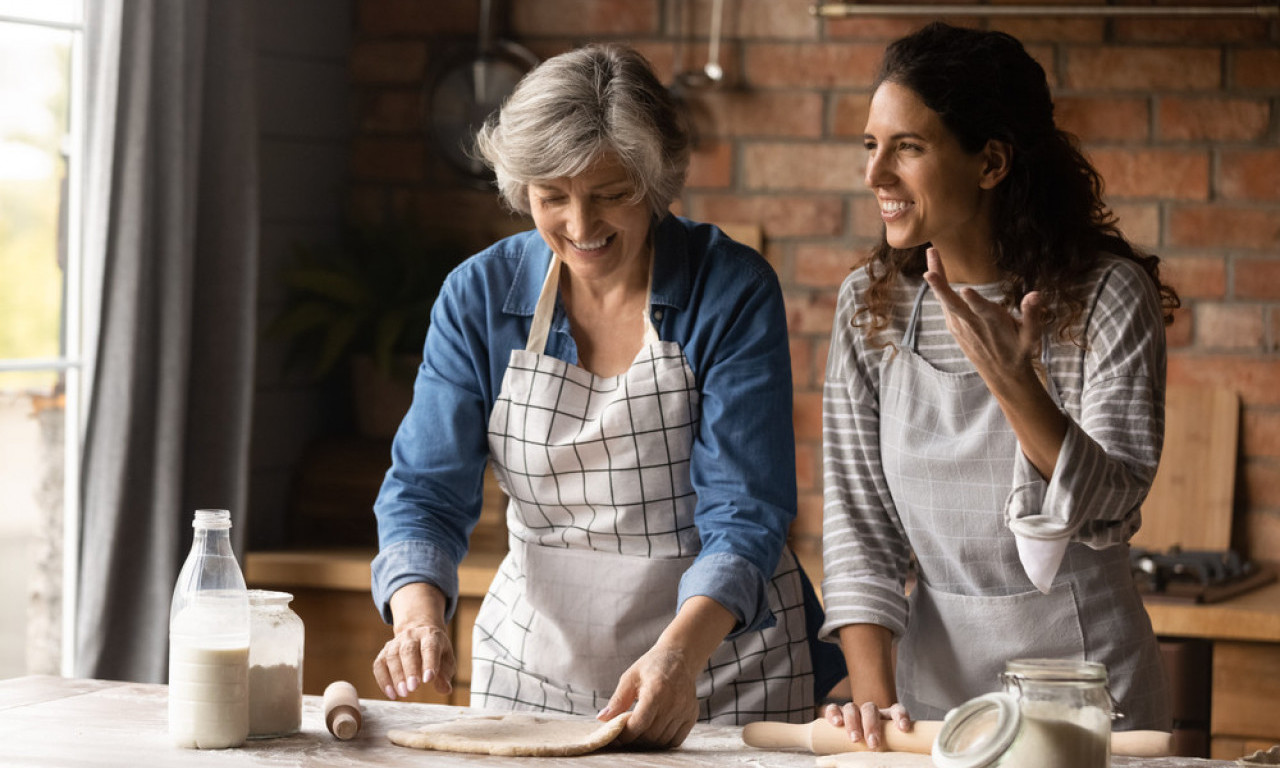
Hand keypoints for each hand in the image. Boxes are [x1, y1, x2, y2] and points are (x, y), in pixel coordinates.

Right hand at [373, 583, 455, 699]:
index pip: (429, 648)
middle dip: (410, 671)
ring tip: (403, 693)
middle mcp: (411, 636)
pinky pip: (379, 665)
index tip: (428, 680)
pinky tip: (391, 694)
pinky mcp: (384, 652)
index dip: (429, 663)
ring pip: (392, 657)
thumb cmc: (436, 652)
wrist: (420, 635)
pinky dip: (383, 680)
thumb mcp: (446, 659)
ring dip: (396, 677)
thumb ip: (445, 674)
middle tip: (413, 689)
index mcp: (430, 636)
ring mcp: (395, 643)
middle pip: (408, 651)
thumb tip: (446, 689)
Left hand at [598, 643, 700, 748]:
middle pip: (651, 735)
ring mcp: (685, 710)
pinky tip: (654, 733)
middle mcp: (673, 702)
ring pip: (663, 740)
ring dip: (648, 742)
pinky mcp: (692, 715)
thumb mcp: (630, 678)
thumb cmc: (652, 666)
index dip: (625, 734)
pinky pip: (676, 740)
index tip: (616, 736)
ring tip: (638, 734)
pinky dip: (663, 742)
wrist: (680, 656)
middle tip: (624, 736)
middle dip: (635, 740)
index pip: (639, 723)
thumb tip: (602, 719)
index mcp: (656, 691)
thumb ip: (617, 700)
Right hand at [823, 701, 912, 751]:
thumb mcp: (887, 752)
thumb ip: (890, 755)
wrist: (858, 752)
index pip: (896, 710)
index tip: (903, 728)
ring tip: (855, 739)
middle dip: (871, 725)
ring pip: (851, 707)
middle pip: (870, 708)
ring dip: (853, 722)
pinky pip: (833, 708)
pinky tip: (837, 723)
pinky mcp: (837, 715)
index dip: (900, 716)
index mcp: (886, 718)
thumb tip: (896, 764)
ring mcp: (853, 712)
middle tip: (873, 743)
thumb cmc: (878, 752)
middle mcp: (870, 712)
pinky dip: (834, 713)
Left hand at [923, 246, 1044, 394]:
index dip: (975, 301)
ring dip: (937, 279)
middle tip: (929, 269)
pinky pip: (945, 305)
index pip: (983, 311)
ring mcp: (961, 327)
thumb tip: (1036, 294)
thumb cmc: (1019, 350)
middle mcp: (973, 325)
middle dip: (941, 287)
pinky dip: (938, 289)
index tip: (966, 290)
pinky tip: (934, 273)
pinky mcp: (955, 328)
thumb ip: (1032, 315)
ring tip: (932, 254)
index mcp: (993, 324)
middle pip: (954, 304)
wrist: (1003, 375)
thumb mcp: (1032, 336)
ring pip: (945, 301)